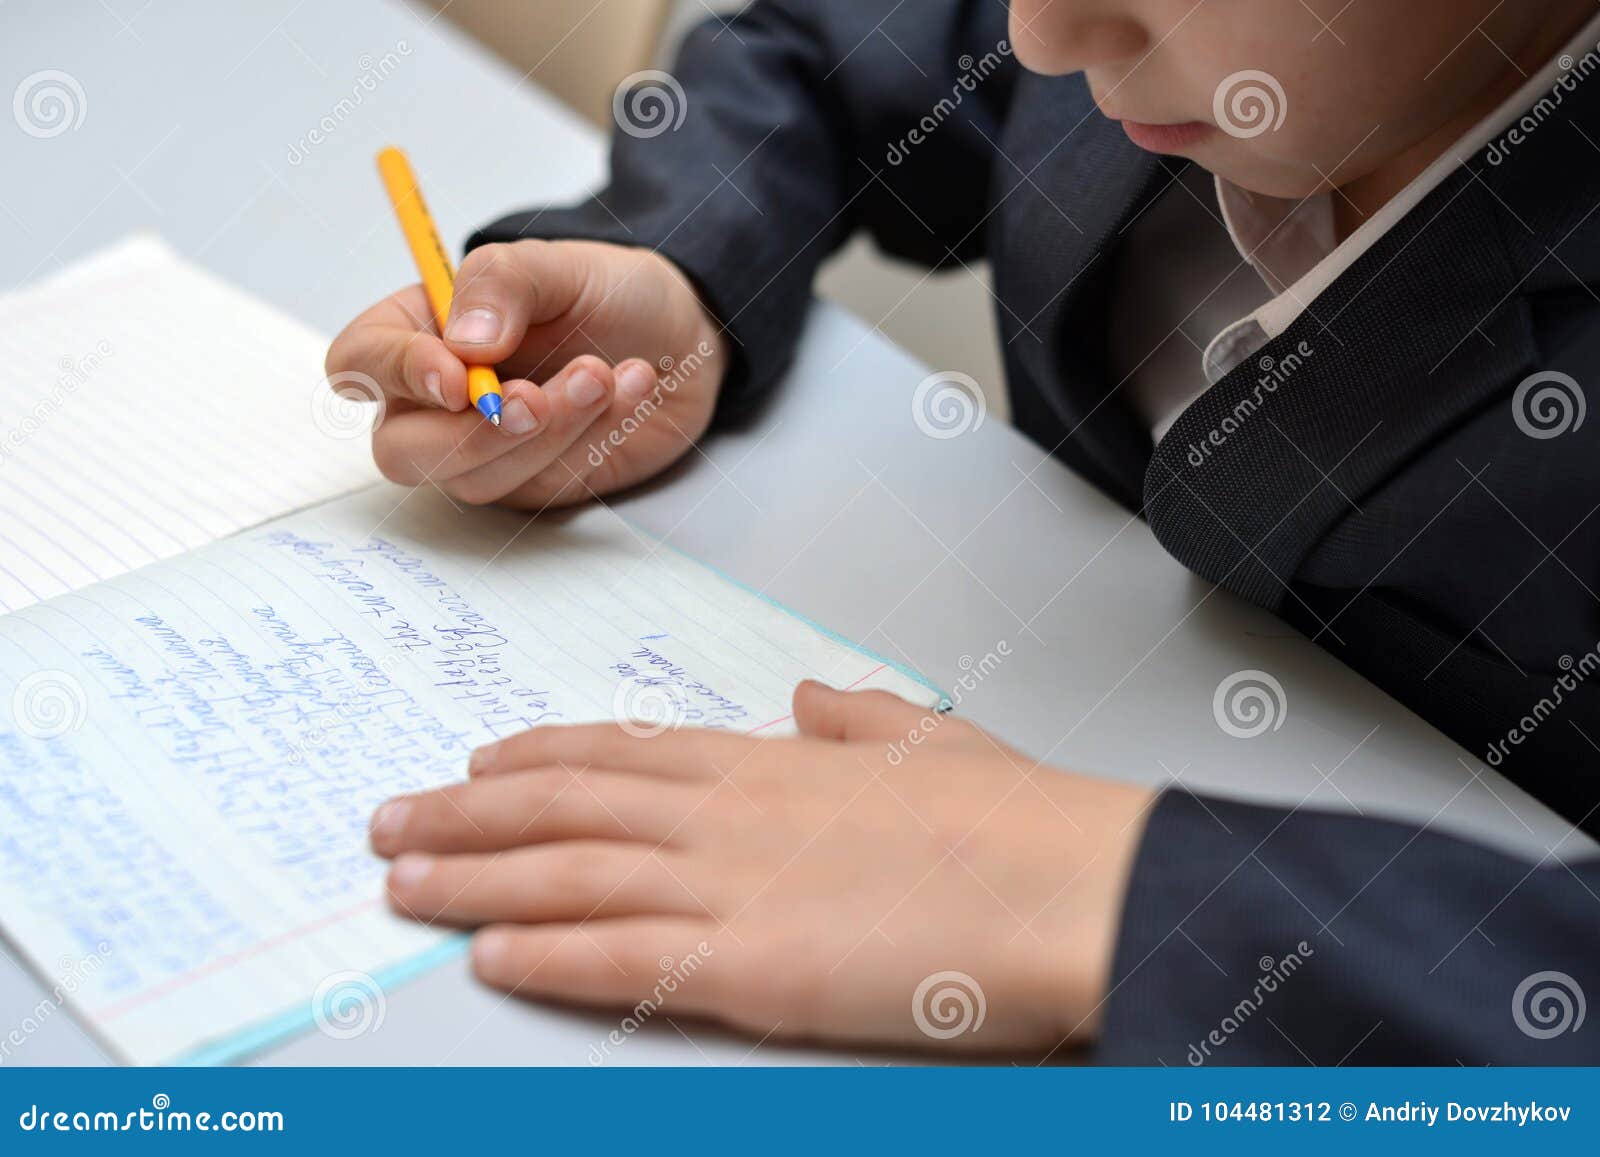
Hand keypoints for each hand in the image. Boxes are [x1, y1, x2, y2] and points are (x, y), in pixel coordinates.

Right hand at [326, 239, 727, 508]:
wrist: (679, 333)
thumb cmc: (601, 292)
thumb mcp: (554, 263)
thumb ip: (500, 285)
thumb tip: (463, 345)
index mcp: (417, 332)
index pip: (359, 364)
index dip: (396, 376)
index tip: (456, 377)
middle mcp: (435, 402)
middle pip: (403, 452)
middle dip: (474, 434)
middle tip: (537, 400)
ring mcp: (483, 451)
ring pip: (480, 476)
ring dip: (549, 431)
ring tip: (605, 374)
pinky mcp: (536, 483)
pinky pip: (545, 483)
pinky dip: (590, 437)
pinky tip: (630, 387)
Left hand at [368, 683, 1154, 1056]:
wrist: (1069, 882)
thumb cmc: (1012, 820)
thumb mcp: (929, 740)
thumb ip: (858, 720)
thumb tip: (815, 700)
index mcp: (768, 763)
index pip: (620, 752)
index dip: (535, 758)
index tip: (475, 762)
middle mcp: (727, 813)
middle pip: (565, 807)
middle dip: (465, 815)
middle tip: (389, 821)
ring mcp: (729, 886)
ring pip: (567, 873)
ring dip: (471, 877)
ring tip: (400, 881)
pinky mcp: (748, 966)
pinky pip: (619, 957)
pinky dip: (544, 952)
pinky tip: (488, 952)